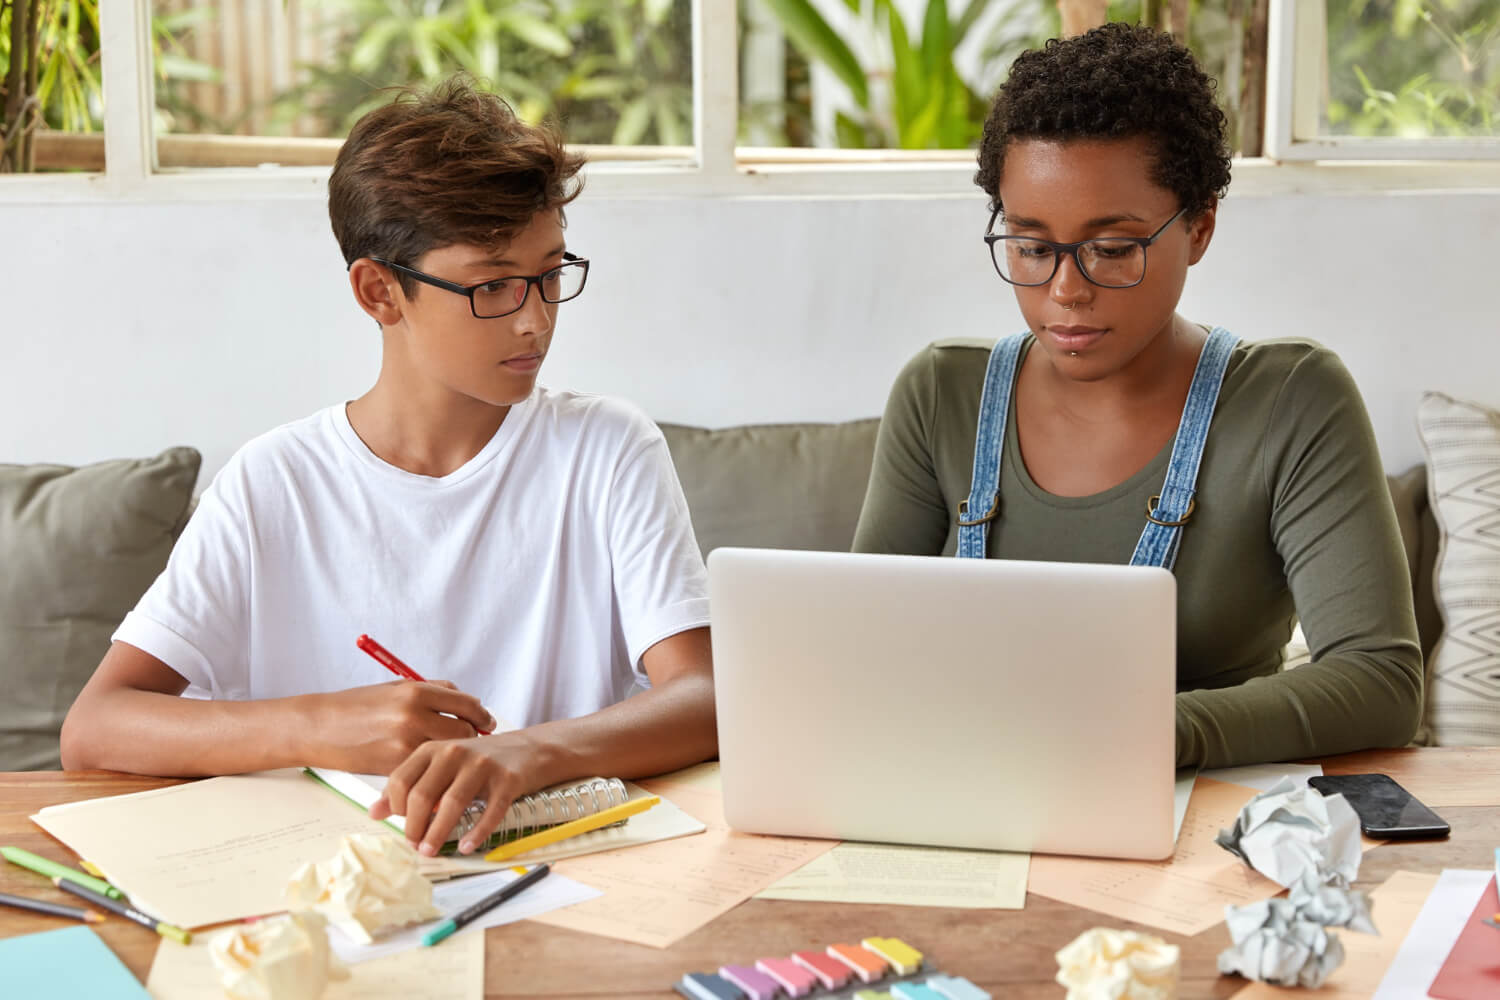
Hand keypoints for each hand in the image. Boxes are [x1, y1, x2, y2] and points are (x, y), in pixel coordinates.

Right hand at [303, 680, 496, 774]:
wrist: (319, 727)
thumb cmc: (356, 706)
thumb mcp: (396, 687)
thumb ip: (432, 691)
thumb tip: (465, 701)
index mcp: (416, 691)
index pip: (467, 703)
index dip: (481, 715)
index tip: (485, 721)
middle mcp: (414, 715)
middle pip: (464, 730)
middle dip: (469, 737)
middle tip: (468, 741)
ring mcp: (405, 742)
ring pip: (447, 753)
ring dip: (451, 756)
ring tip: (448, 756)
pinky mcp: (395, 766)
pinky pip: (426, 769)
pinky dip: (431, 770)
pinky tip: (427, 769)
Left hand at [370, 731, 546, 855]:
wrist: (528, 750)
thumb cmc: (480, 762)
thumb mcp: (441, 767)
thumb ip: (409, 786)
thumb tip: (374, 813)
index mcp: (433, 749)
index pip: (400, 780)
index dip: (396, 809)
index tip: (402, 825)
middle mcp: (455, 752)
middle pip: (422, 794)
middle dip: (414, 827)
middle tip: (415, 845)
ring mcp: (482, 764)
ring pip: (451, 804)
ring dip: (437, 833)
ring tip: (430, 850)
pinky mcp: (507, 779)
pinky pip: (489, 812)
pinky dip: (476, 833)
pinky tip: (467, 846)